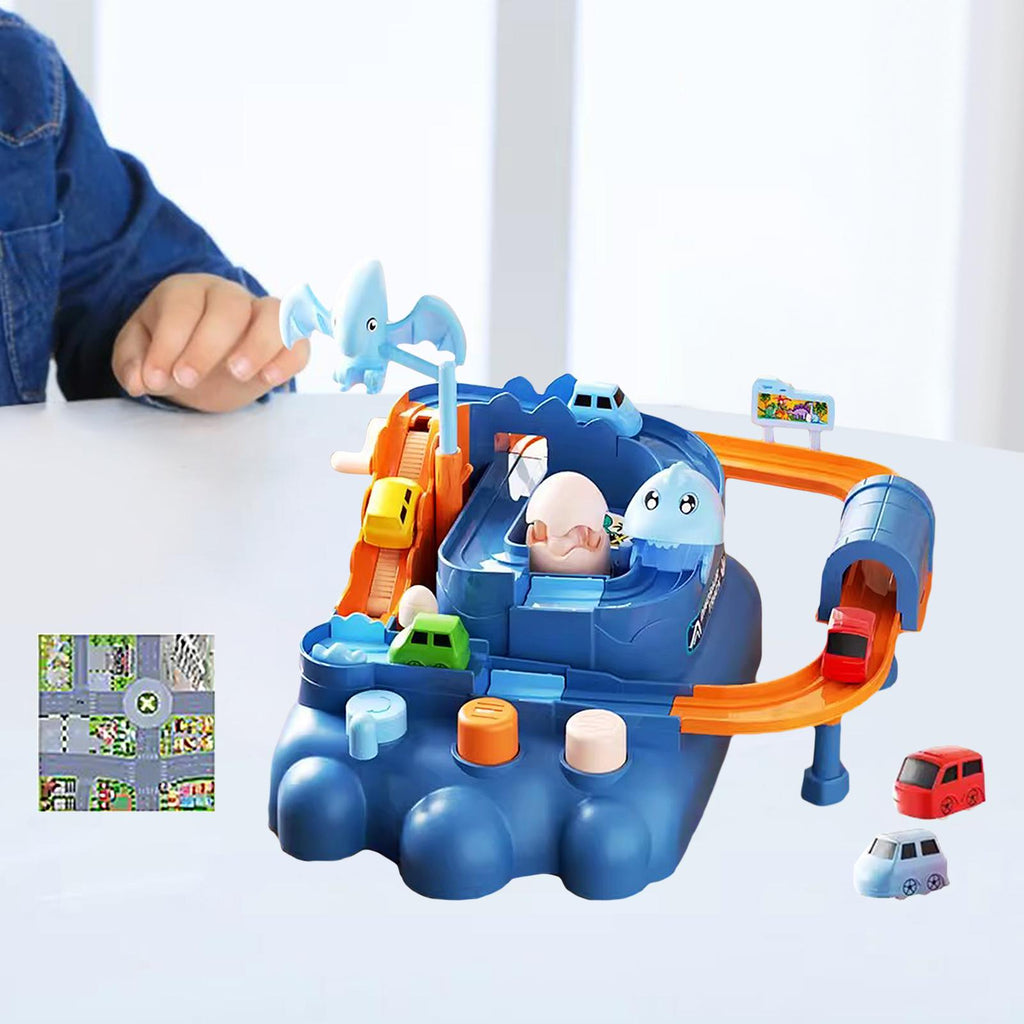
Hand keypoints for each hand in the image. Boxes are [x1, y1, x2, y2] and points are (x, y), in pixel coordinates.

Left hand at [111, 273, 309, 411]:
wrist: (204, 361)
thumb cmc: (172, 351)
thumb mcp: (140, 354)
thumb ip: (132, 363)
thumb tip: (138, 380)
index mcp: (186, 292)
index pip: (181, 308)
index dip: (168, 344)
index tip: (156, 379)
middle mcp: (228, 295)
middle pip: (228, 308)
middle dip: (207, 346)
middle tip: (189, 380)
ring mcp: (261, 314)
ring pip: (273, 314)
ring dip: (258, 345)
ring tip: (238, 375)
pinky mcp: (286, 339)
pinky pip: (300, 340)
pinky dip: (290, 357)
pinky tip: (270, 380)